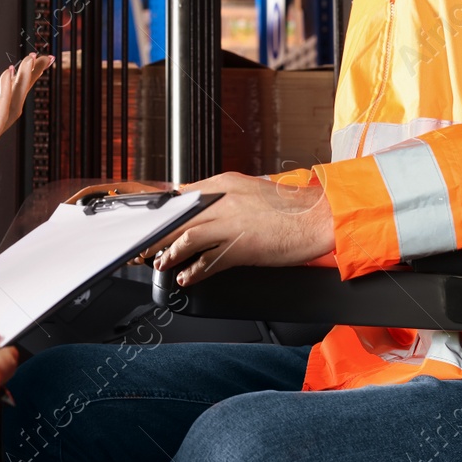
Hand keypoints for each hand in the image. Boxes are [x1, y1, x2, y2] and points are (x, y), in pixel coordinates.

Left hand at [0, 54, 51, 233]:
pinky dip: (6, 94)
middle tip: (42, 59)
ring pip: (11, 105)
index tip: (26, 62)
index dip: (13, 79)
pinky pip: (0, 115)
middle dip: (27, 78)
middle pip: (12, 98)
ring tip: (30, 62)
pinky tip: (9, 76)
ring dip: (22, 82)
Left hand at [148, 172, 334, 285]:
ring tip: (160, 264)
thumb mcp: (250, 191)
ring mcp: (231, 223)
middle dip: (156, 235)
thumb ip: (223, 195)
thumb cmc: (289, 208)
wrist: (318, 218)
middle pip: (178, 218)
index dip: (161, 214)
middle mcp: (224, 200)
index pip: (182, 197)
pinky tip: (187, 278)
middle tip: (143, 248)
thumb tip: (198, 206)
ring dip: (169, 254)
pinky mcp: (241, 247)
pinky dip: (194, 271)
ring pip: (187, 237)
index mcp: (224, 184)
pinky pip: (209, 261)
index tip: (149, 225)